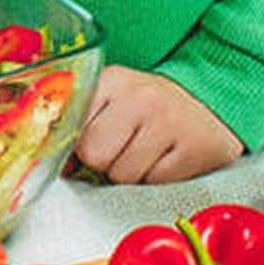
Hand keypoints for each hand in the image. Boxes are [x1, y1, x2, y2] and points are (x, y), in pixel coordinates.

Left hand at [74, 65, 243, 182]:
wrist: (207, 105)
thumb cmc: (149, 106)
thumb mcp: (113, 97)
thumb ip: (82, 118)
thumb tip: (55, 159)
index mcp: (111, 80)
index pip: (72, 126)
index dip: (76, 144)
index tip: (84, 146)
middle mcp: (139, 97)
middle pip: (94, 154)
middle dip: (101, 162)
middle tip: (118, 151)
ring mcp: (168, 122)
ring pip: (123, 175)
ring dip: (129, 175)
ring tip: (142, 155)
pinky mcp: (194, 149)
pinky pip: (155, 184)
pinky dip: (155, 182)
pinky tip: (163, 161)